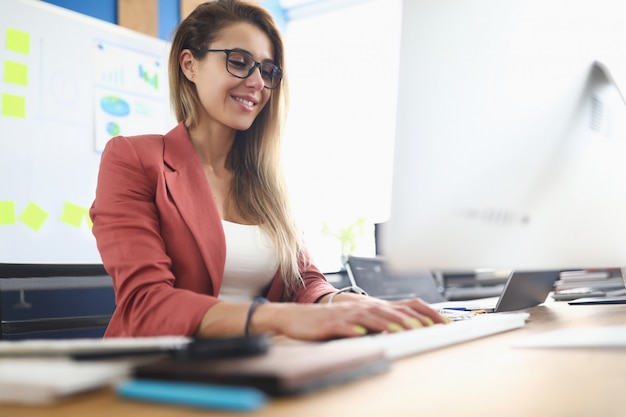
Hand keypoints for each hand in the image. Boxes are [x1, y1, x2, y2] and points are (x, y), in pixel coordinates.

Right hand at [252, 297, 448, 340]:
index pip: (404, 307)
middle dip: (410, 320)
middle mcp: (362, 308)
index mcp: (372, 307)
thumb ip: (380, 322)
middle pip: (390, 312)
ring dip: (386, 324)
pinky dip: (353, 331)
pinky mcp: (331, 324)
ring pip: (370, 318)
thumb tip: (407, 327)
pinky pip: (343, 327)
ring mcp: (347, 315)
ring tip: (401, 330)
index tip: (443, 322)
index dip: (424, 314)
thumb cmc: (331, 321)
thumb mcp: (359, 321)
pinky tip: (361, 335)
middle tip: (428, 328)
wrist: (299, 317)